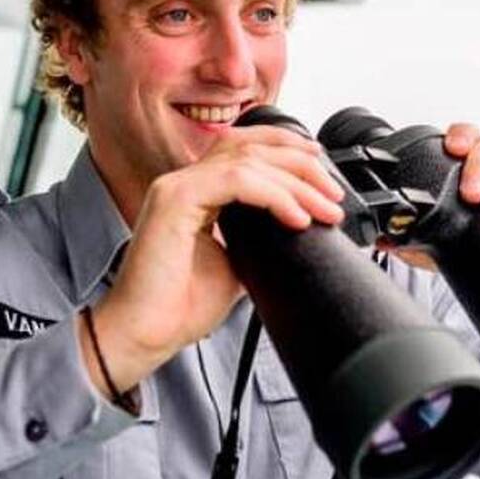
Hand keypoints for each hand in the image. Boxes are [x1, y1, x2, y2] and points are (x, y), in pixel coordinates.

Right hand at [82, 126, 343, 394]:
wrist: (146, 333)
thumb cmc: (179, 305)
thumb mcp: (237, 265)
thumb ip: (260, 239)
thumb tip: (299, 230)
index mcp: (195, 191)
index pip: (243, 146)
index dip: (285, 147)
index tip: (322, 165)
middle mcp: (183, 180)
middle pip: (250, 145)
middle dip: (300, 164)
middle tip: (333, 194)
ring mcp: (176, 186)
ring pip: (248, 160)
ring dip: (295, 183)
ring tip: (324, 209)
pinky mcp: (174, 200)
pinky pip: (236, 181)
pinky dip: (273, 195)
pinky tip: (296, 217)